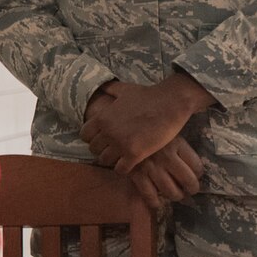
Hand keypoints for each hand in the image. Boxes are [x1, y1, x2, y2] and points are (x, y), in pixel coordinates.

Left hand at [82, 75, 216, 172]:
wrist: (171, 103)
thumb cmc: (149, 95)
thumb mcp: (124, 89)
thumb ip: (110, 90)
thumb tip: (102, 87)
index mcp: (102, 117)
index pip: (84, 135)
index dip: (93, 138)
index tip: (103, 138)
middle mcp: (108, 132)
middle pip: (93, 149)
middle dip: (102, 149)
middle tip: (114, 148)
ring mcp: (120, 144)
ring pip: (104, 161)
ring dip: (112, 159)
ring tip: (122, 156)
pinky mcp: (135, 154)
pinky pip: (120, 169)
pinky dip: (124, 168)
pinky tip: (131, 162)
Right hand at [127, 136, 204, 209]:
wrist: (121, 130)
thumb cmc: (147, 130)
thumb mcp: (166, 132)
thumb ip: (178, 145)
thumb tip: (192, 165)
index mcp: (176, 143)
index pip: (197, 166)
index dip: (198, 174)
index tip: (196, 175)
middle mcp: (166, 157)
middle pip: (187, 180)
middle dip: (191, 188)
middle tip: (190, 190)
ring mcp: (151, 167)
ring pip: (170, 191)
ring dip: (175, 196)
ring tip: (175, 195)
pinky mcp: (136, 174)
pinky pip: (149, 194)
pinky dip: (154, 202)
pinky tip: (157, 202)